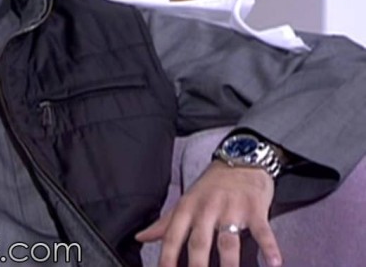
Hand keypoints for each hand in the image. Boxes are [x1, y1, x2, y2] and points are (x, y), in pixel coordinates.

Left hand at [135, 161, 281, 266]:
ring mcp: (231, 209)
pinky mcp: (255, 209)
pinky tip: (274, 262)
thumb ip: (164, 223)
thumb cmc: (210, 186)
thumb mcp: (185, 201)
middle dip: (196, 265)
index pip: (172, 236)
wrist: (241, 160)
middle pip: (199, 242)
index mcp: (187, 208)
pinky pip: (263, 231)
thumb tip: (141, 237)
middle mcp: (207, 209)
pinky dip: (269, 247)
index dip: (166, 257)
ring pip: (228, 241)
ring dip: (228, 263)